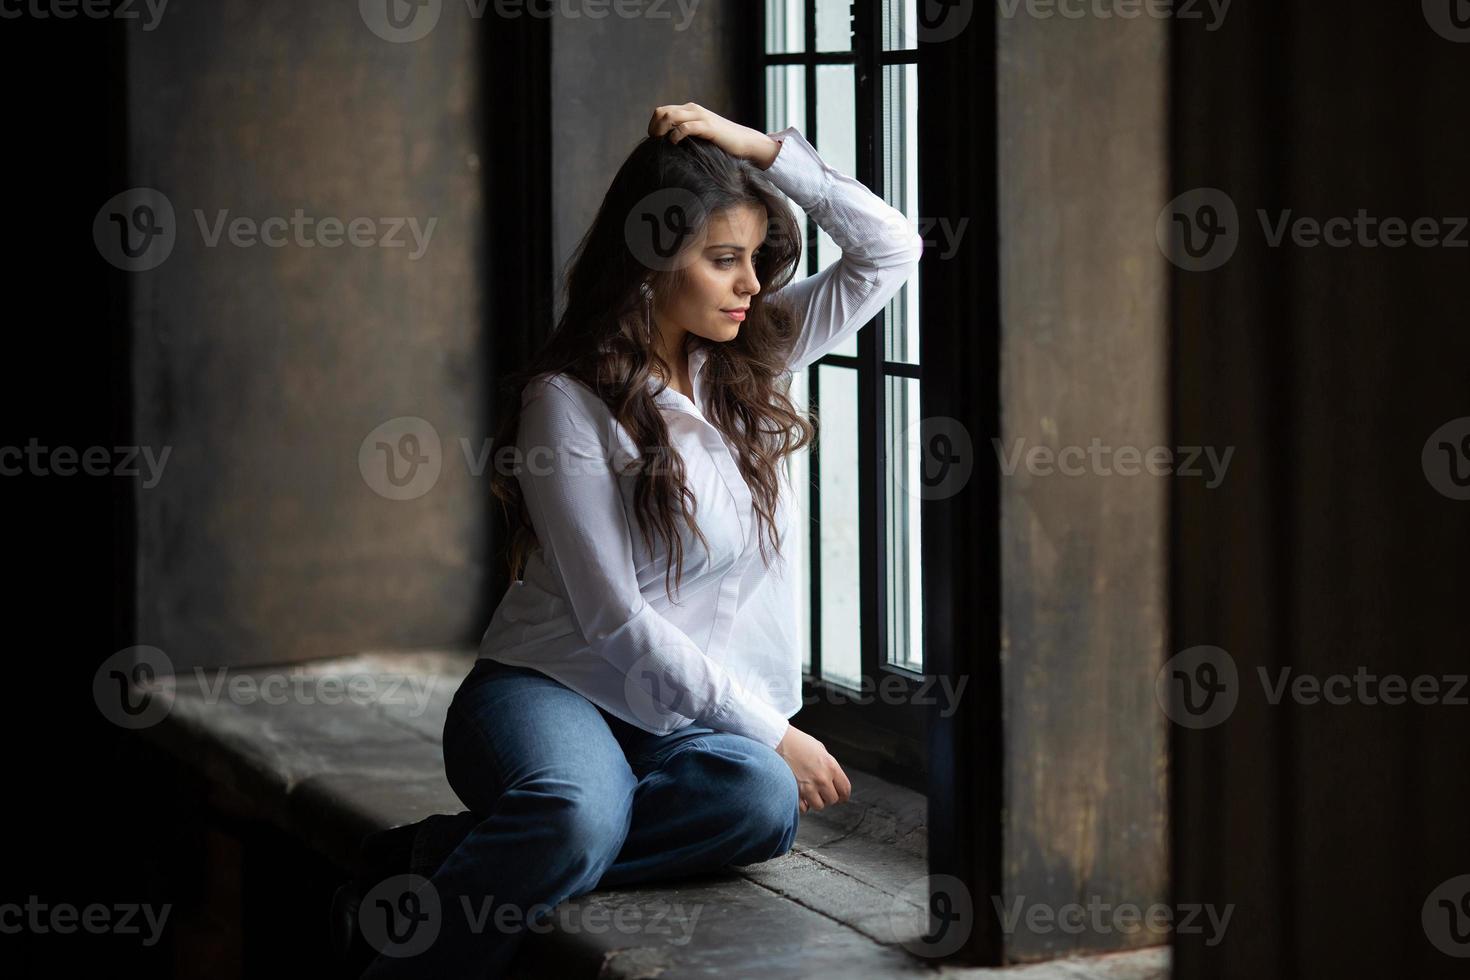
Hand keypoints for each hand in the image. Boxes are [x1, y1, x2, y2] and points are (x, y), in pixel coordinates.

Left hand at [647, 102, 781, 169]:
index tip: (654, 141)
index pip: (661, 111)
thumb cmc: (722, 143)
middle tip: (655, 144)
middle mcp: (693, 109)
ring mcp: (700, 116)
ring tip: (663, 144)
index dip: (653, 125)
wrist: (745, 142)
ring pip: (670, 116)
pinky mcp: (708, 127)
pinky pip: (685, 127)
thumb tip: (667, 146)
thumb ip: (686, 134)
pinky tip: (675, 144)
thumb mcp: (700, 135)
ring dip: (661, 131)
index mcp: (689, 110)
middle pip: (662, 112)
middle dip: (654, 128)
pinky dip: (676, 135)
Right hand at [775, 724, 851, 814]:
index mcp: (831, 767)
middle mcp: (822, 779)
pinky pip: (804, 808)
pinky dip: (802, 804)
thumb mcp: (820, 750)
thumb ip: (829, 766)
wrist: (778, 741)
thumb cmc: (798, 742)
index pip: (845, 790)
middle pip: (833, 800)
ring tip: (810, 792)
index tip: (840, 796)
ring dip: (815, 801)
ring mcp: (808, 787)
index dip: (843, 795)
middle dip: (828, 796)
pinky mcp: (795, 793)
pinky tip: (800, 794)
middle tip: (821, 791)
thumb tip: (833, 779)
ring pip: (819, 806)